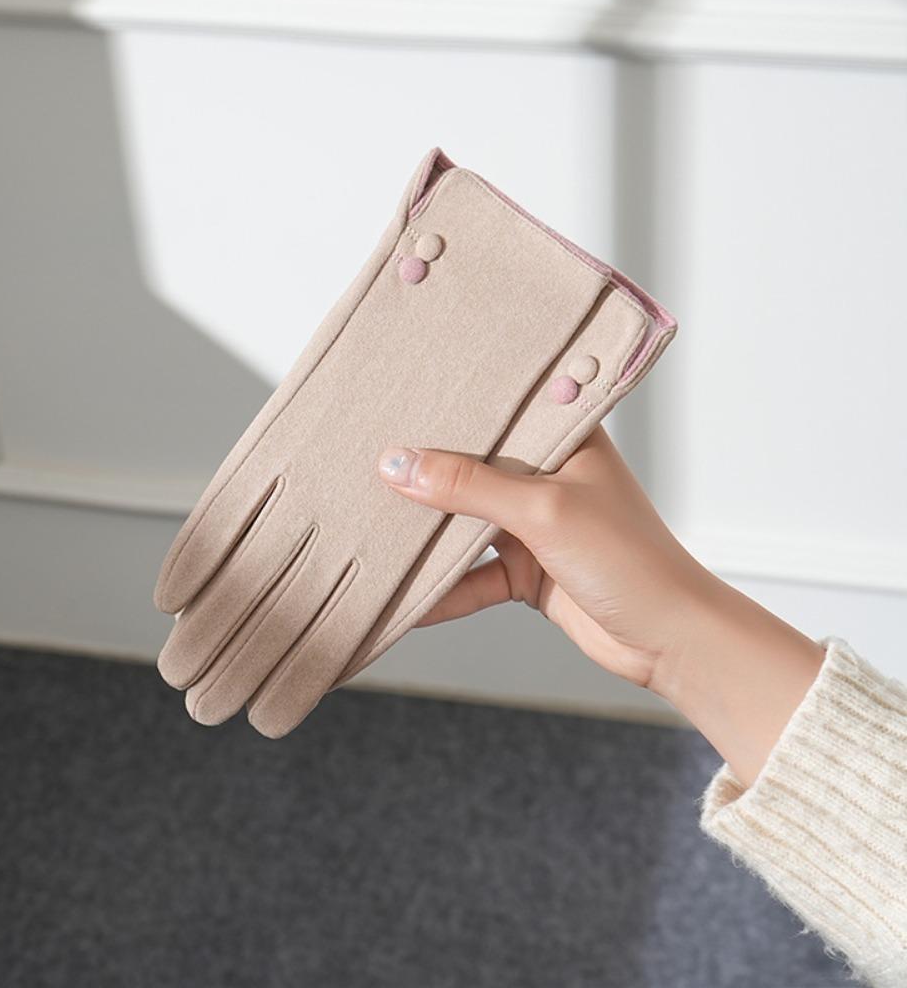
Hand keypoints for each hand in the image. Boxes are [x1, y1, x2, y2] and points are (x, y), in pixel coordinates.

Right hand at [378, 427, 712, 690]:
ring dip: (430, 533)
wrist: (669, 640)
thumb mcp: (543, 510)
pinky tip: (407, 597)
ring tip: (373, 525)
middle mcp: (548, 476)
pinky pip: (473, 576)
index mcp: (565, 438)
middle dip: (427, 472)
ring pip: (467, 523)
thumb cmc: (630, 559)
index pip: (500, 408)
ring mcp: (536, 526)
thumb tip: (399, 465)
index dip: (453, 404)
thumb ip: (470, 486)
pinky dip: (443, 588)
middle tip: (369, 460)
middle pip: (474, 467)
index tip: (398, 397)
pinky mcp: (527, 572)